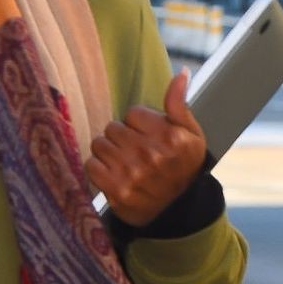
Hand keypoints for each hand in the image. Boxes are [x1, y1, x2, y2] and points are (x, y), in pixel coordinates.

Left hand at [85, 69, 207, 226]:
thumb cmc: (182, 167)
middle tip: (136, 154)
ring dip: (109, 153)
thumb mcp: (191, 135)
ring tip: (125, 164)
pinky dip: (99, 170)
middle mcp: (152, 154)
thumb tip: (182, 73)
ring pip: (100, 144)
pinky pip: (91, 165)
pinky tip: (115, 175)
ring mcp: (133, 174)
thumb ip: (180, 104)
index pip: (133, 113)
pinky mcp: (117, 190)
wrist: (178, 211)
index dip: (139, 125)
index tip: (149, 139)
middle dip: (122, 138)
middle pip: (113, 128)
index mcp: (171, 137)